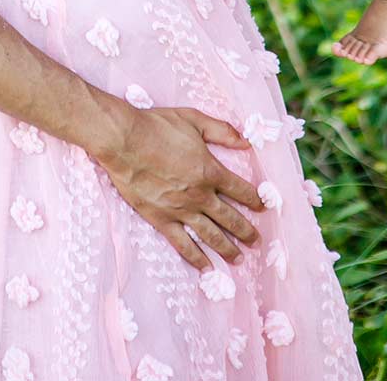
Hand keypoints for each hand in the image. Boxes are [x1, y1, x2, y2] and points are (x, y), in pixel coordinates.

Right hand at [96, 104, 262, 270]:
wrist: (124, 141)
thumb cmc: (157, 126)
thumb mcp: (193, 119)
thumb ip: (221, 130)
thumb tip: (246, 142)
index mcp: (209, 170)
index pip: (239, 189)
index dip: (254, 199)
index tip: (262, 208)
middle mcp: (200, 195)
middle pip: (230, 218)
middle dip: (246, 231)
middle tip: (256, 241)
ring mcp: (181, 210)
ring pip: (211, 236)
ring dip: (227, 249)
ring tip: (239, 259)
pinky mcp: (162, 220)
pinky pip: (183, 244)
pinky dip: (196, 258)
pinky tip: (206, 268)